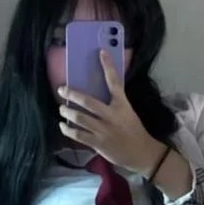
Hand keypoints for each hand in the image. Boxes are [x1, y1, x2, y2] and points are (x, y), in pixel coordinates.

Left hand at [58, 51, 165, 174]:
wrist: (141, 152)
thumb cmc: (134, 130)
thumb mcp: (128, 112)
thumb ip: (115, 103)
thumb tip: (99, 92)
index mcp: (122, 105)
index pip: (114, 82)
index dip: (108, 66)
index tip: (101, 52)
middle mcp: (111, 116)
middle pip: (87, 101)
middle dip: (72, 94)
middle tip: (61, 89)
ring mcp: (103, 130)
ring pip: (79, 118)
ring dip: (67, 112)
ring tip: (62, 108)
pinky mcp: (98, 142)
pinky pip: (78, 135)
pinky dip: (67, 129)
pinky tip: (63, 126)